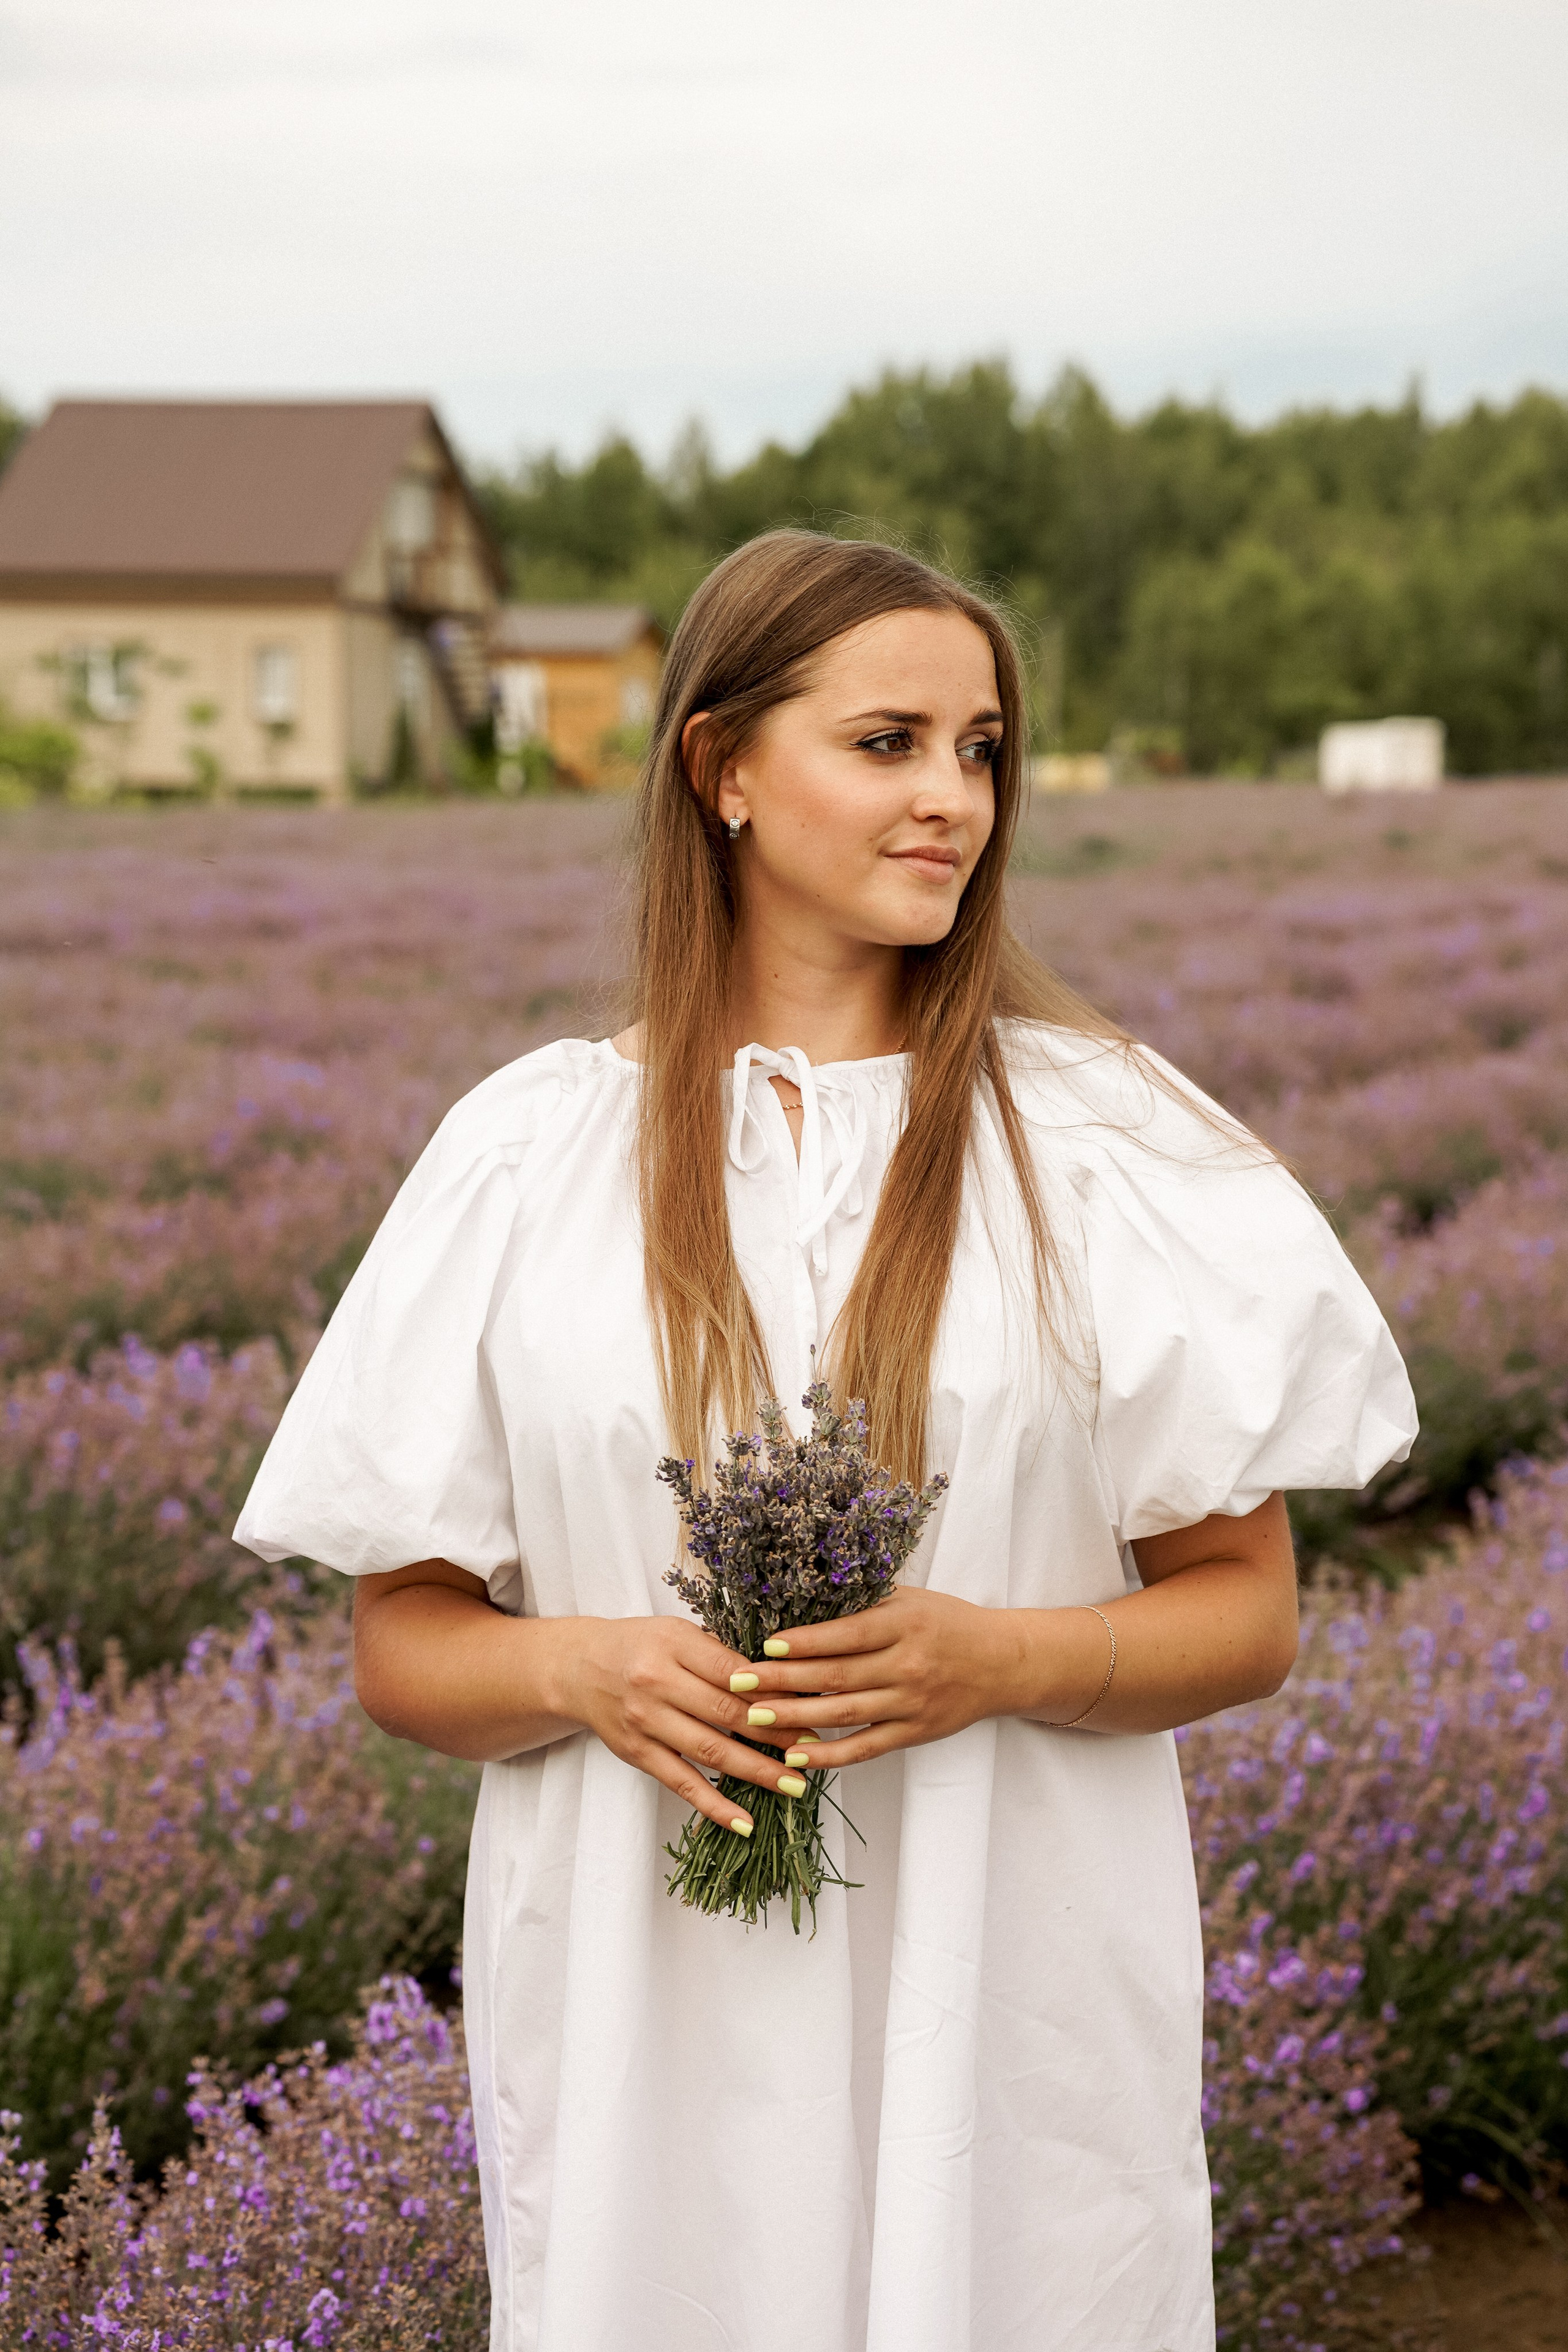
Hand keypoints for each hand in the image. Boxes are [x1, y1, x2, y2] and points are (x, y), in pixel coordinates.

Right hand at [550, 1614, 815, 1836]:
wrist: (580, 1667)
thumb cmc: (639, 1645)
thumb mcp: (678, 1633)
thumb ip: (720, 1655)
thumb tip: (777, 1685)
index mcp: (672, 1644)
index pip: (732, 1671)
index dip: (772, 1692)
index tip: (809, 1708)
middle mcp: (656, 1683)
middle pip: (725, 1713)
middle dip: (775, 1734)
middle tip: (812, 1749)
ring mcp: (645, 1722)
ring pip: (709, 1752)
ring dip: (756, 1772)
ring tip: (794, 1785)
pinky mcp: (637, 1753)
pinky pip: (681, 1783)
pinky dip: (714, 1806)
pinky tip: (745, 1822)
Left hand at [734, 1588, 1033, 1767]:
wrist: (1001, 1663)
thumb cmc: (947, 1623)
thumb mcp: (910, 1600)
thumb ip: (863, 1603)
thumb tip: (803, 1600)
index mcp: (904, 1623)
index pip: (846, 1635)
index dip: (804, 1642)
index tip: (766, 1646)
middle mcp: (907, 1663)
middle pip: (837, 1675)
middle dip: (784, 1680)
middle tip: (739, 1682)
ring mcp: (911, 1702)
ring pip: (845, 1712)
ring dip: (796, 1717)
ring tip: (753, 1717)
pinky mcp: (914, 1732)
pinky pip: (866, 1746)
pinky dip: (830, 1754)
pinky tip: (797, 1756)